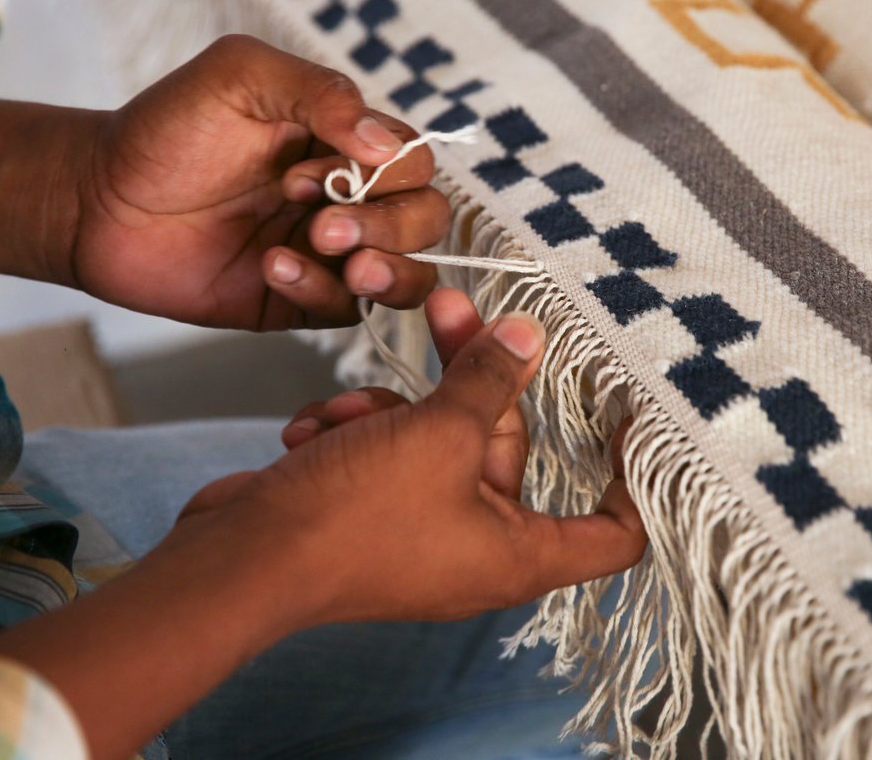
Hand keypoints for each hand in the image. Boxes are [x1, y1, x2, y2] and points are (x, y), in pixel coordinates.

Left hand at [74, 35, 450, 329]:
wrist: (95, 201)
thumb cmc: (167, 129)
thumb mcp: (242, 76)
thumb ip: (321, 93)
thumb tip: (387, 145)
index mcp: (346, 141)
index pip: (416, 162)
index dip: (386, 173)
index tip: (314, 169)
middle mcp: (350, 197)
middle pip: (426, 221)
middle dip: (390, 227)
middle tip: (323, 227)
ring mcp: (329, 253)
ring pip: (405, 275)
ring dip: (382, 270)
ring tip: (326, 256)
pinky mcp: (300, 300)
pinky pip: (347, 312)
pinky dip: (320, 292)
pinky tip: (269, 267)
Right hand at [179, 288, 646, 626]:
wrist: (239, 561)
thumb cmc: (352, 516)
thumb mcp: (436, 433)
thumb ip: (488, 379)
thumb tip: (529, 335)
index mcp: (519, 552)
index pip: (615, 534)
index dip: (632, 481)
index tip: (626, 418)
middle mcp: (477, 549)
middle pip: (503, 445)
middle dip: (469, 377)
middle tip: (448, 309)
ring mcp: (421, 532)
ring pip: (436, 437)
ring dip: (394, 406)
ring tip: (352, 408)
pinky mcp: (372, 517)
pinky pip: (388, 455)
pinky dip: (358, 431)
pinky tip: (316, 428)